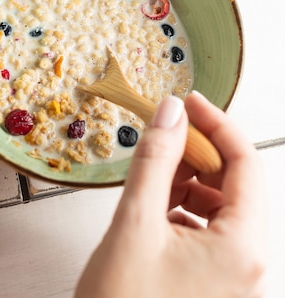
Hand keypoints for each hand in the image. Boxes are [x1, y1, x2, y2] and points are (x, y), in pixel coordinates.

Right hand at [75, 92, 266, 297]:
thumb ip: (155, 159)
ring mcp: (233, 278)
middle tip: (165, 134)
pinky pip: (208, 231)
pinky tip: (154, 207)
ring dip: (189, 181)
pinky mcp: (215, 286)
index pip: (246, 162)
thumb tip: (171, 111)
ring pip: (220, 207)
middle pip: (236, 184)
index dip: (217, 123)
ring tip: (153, 174)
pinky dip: (183, 209)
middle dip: (200, 154)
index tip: (187, 102)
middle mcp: (249, 265)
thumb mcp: (134, 223)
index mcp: (242, 248)